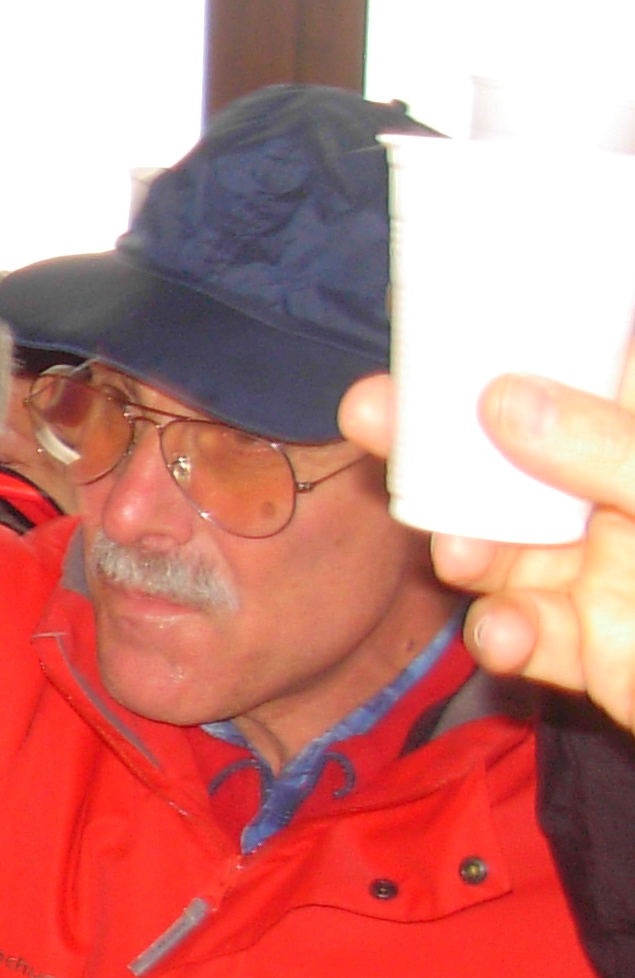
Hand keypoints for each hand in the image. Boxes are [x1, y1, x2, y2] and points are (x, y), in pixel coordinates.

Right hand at [343, 365, 634, 730]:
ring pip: (495, 543)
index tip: (431, 331)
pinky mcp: (585, 647)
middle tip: (367, 413)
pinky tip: (509, 636)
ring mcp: (597, 574)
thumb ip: (604, 447)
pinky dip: (500, 635)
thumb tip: (500, 397)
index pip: (579, 369)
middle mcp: (614, 500)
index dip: (505, 344)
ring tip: (458, 557)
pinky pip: (518, 632)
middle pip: (508, 454)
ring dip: (461, 546)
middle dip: (437, 441)